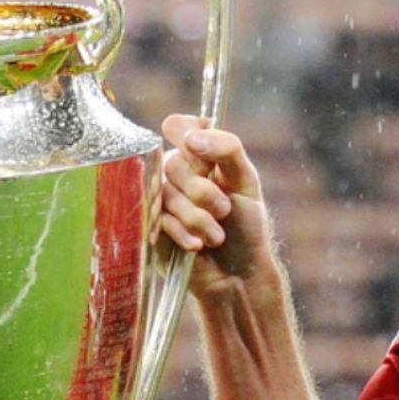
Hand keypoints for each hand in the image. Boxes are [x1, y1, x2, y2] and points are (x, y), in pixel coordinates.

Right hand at [156, 114, 270, 297]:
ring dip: (198, 217)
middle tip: (224, 209)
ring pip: (166, 193)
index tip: (204, 158)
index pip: (178, 126)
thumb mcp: (247, 181)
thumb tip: (192, 137)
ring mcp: (162, 199)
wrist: (239, 273)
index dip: (187, 138)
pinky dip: (184, 233)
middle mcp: (176, 173)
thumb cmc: (246, 225)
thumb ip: (227, 149)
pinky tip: (198, 245)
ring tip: (217, 235)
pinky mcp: (151, 225)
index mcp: (199, 154)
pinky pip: (159, 219)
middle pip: (173, 163)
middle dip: (203, 191)